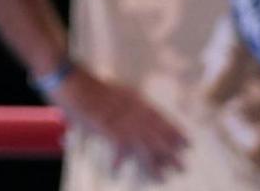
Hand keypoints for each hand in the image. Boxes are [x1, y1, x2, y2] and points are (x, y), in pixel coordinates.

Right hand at [54, 66, 188, 181]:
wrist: (72, 81)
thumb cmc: (87, 84)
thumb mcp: (115, 90)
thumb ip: (125, 101)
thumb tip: (135, 108)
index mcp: (136, 100)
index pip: (161, 119)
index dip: (175, 133)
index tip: (188, 144)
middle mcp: (134, 113)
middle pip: (157, 136)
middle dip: (171, 153)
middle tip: (182, 166)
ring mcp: (123, 123)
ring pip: (146, 147)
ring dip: (156, 163)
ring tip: (165, 177)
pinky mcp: (110, 132)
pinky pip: (123, 152)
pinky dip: (122, 164)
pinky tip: (125, 175)